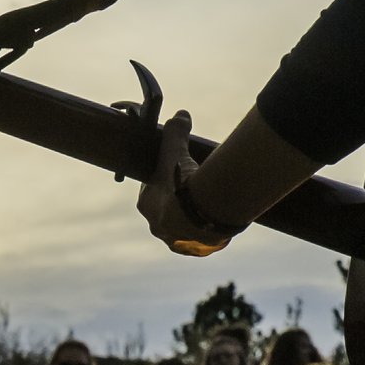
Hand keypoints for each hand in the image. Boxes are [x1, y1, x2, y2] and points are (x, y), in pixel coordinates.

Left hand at [140, 111, 232, 256]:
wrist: (200, 216)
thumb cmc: (182, 183)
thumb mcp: (176, 151)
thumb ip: (175, 132)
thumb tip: (181, 115)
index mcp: (147, 205)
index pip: (151, 190)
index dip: (164, 181)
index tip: (178, 174)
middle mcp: (158, 226)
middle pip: (166, 212)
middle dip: (178, 203)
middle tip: (195, 190)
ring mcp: (177, 241)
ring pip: (183, 229)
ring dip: (192, 221)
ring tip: (208, 209)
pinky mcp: (196, 250)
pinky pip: (200, 243)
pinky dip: (207, 234)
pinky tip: (216, 225)